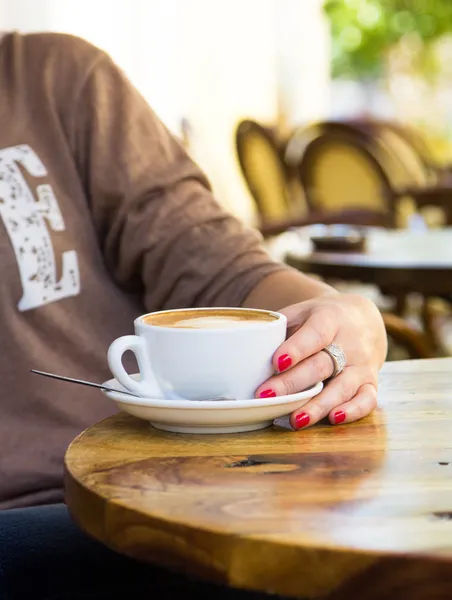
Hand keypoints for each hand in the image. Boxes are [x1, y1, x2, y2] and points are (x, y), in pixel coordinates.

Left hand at [255, 293, 386, 428]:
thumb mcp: (301, 313)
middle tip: (267, 396)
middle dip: (293, 382)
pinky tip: (333, 419)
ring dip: (319, 405)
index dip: (296, 349)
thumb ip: (278, 329)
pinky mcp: (372, 383)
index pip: (314, 334)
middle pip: (321, 365)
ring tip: (296, 420)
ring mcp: (363, 364)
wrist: (361, 320)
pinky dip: (352, 411)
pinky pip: (367, 400)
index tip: (275, 363)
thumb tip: (244, 348)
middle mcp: (350, 342)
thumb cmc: (321, 319)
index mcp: (330, 319)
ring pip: (343, 386)